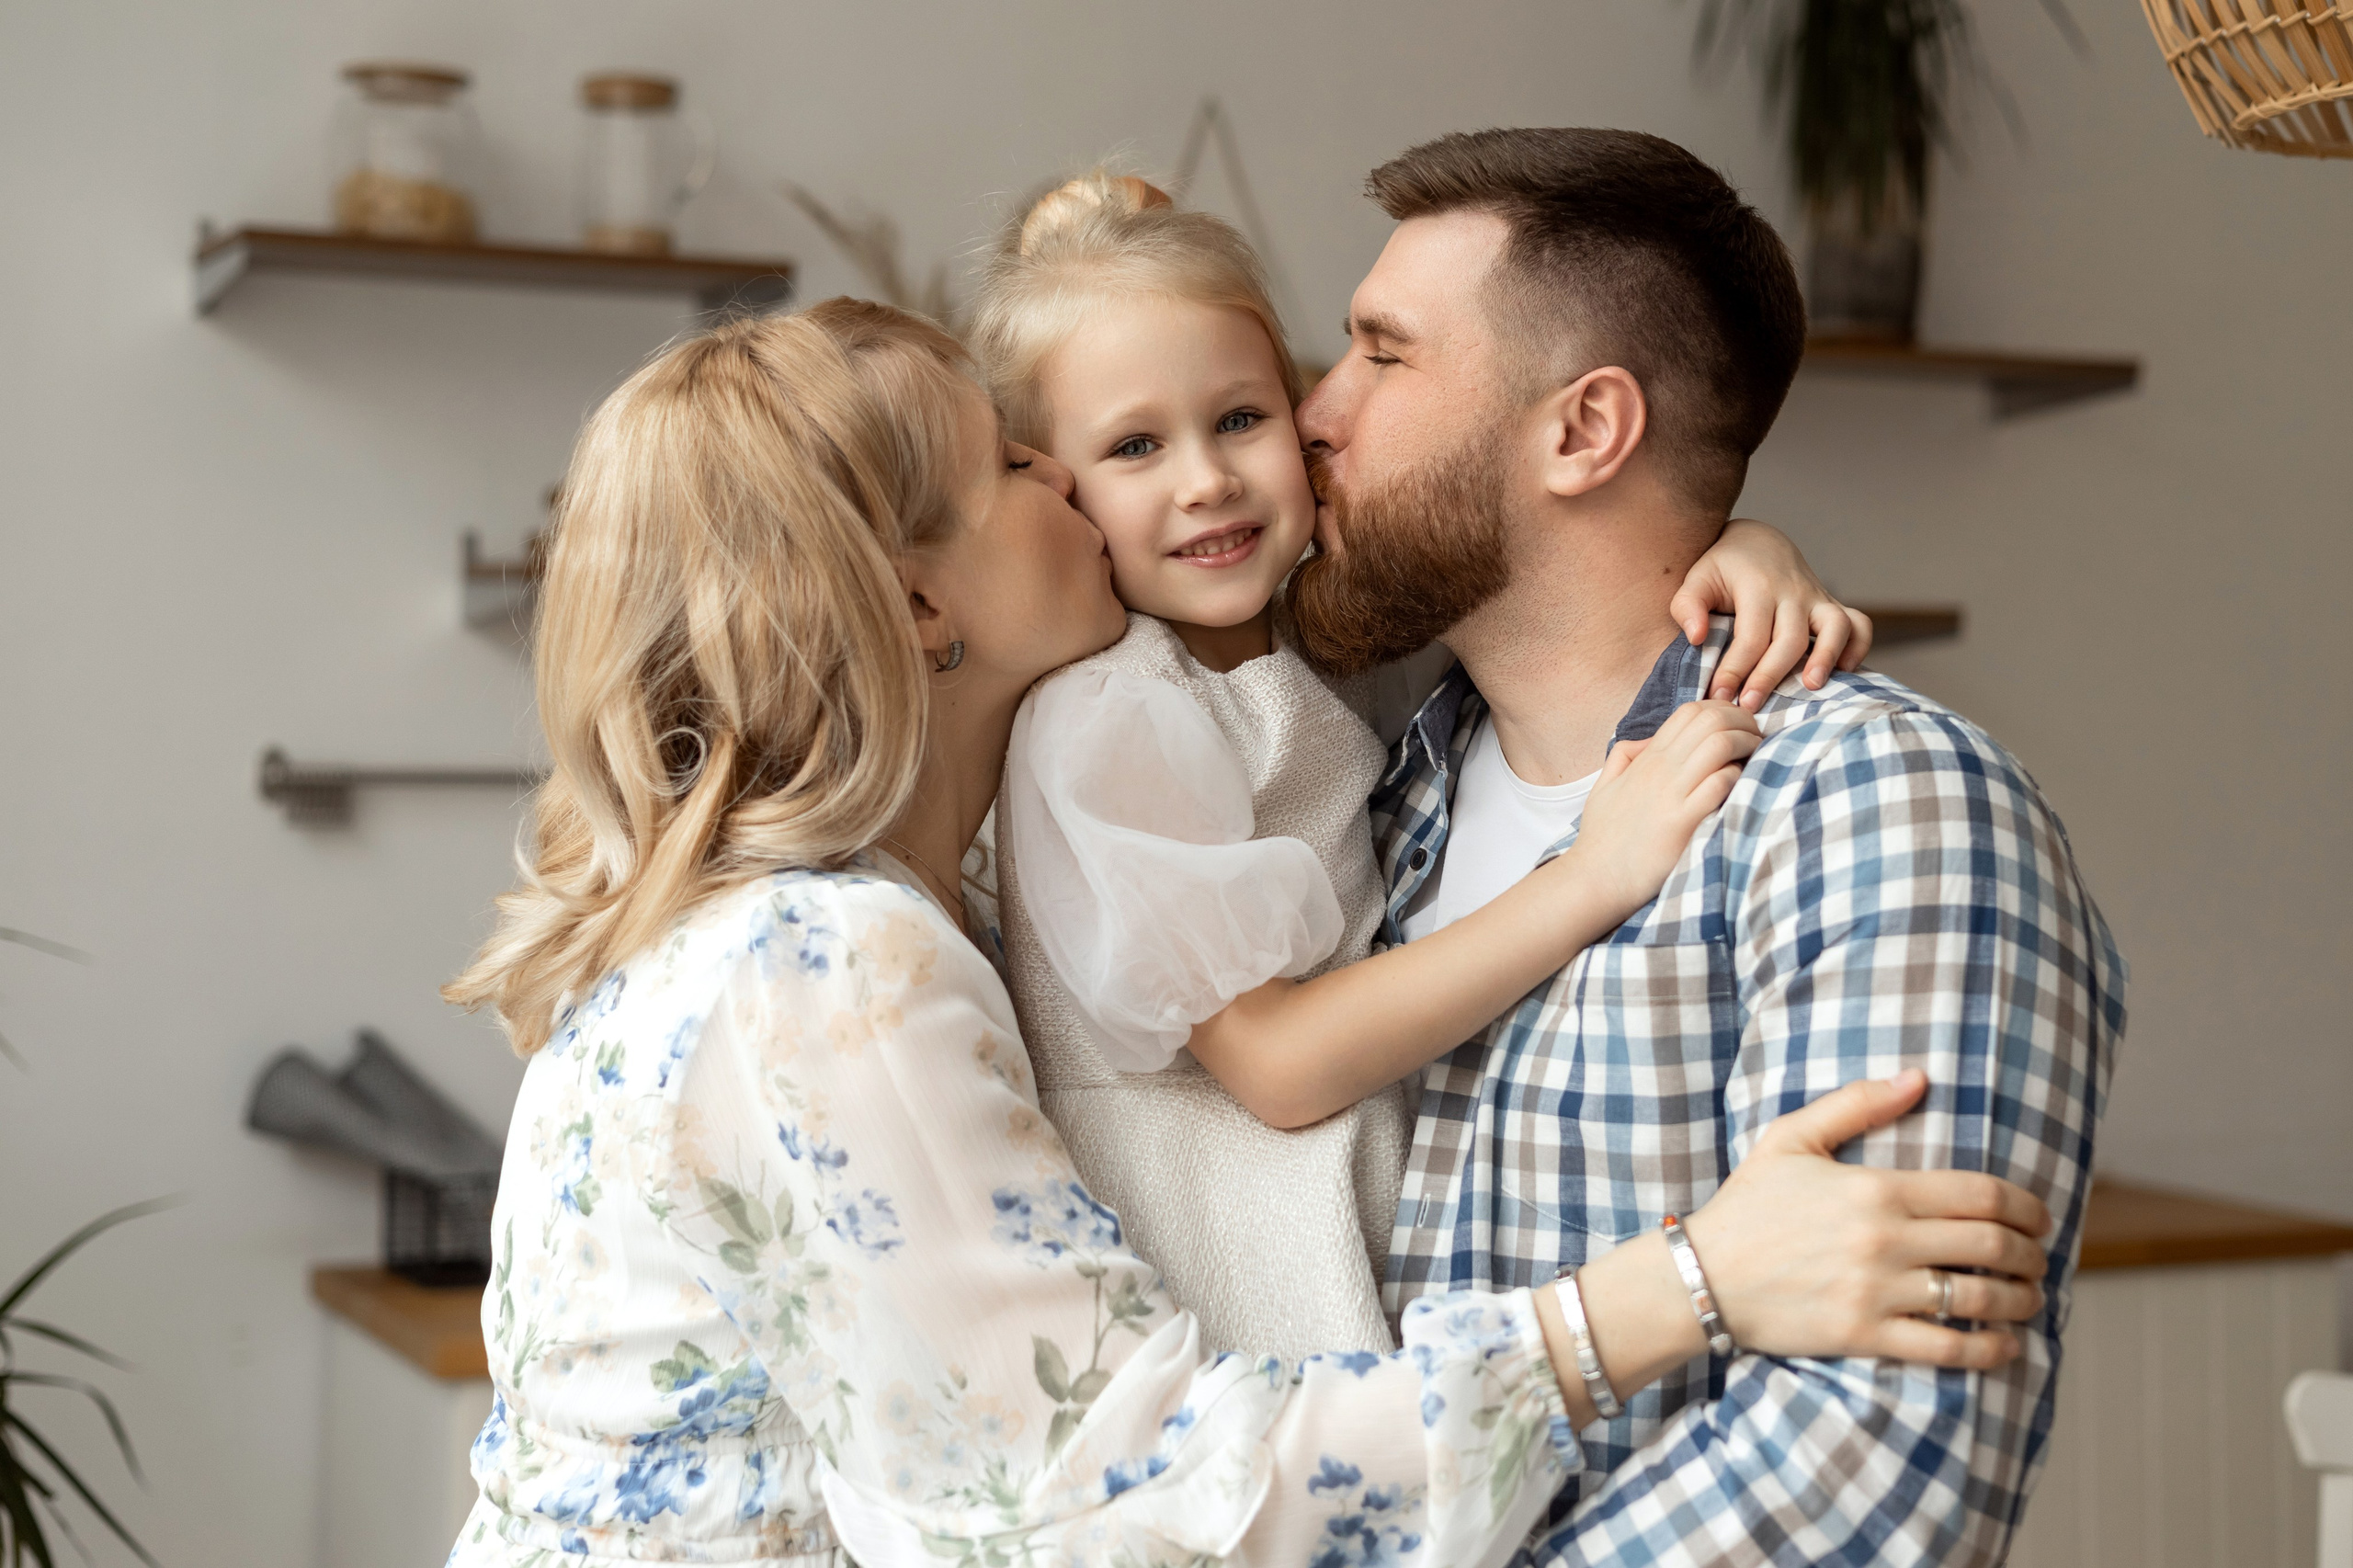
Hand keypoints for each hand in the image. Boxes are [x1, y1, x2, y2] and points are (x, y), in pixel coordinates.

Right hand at [1564, 701, 1759, 915]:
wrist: (1597, 878)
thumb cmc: (1603, 837)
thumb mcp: (1603, 786)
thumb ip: (1624, 755)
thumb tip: (1650, 740)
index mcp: (1647, 759)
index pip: (1690, 711)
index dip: (1723, 710)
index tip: (1738, 727)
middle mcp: (1660, 769)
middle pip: (1711, 719)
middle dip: (1744, 722)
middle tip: (1756, 738)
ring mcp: (1672, 794)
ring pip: (1719, 744)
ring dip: (1747, 745)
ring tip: (1756, 758)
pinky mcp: (1683, 822)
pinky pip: (1719, 784)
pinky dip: (1738, 778)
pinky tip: (1741, 788)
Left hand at [1669, 518, 1873, 710]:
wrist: (1756, 542)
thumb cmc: (1721, 569)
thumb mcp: (1696, 580)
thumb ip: (1688, 606)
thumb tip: (1697, 638)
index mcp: (1757, 586)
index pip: (1750, 636)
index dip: (1735, 670)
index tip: (1719, 697)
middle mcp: (1792, 592)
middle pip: (1789, 639)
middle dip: (1770, 676)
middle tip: (1749, 707)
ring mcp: (1817, 598)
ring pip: (1834, 626)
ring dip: (1827, 657)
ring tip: (1811, 687)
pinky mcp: (1831, 605)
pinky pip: (1859, 624)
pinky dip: (1859, 646)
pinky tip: (1844, 671)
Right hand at [1679, 1069, 2050, 1368]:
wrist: (1700, 1277)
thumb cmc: (1748, 1205)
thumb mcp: (1792, 1138)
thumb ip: (1858, 1103)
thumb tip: (1919, 1076)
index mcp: (1876, 1189)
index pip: (1979, 1194)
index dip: (2025, 1206)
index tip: (2039, 1217)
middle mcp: (1884, 1241)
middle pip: (1990, 1245)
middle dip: (2030, 1253)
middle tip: (2038, 1257)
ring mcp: (1876, 1292)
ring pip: (1978, 1298)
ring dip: (2020, 1300)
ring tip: (2028, 1298)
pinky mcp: (1864, 1335)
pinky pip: (1947, 1348)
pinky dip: (1989, 1349)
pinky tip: (2004, 1344)